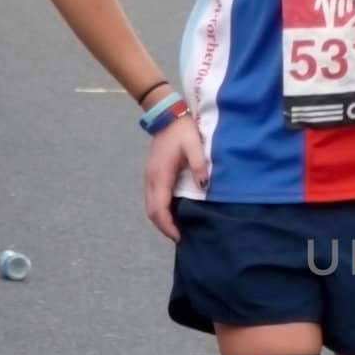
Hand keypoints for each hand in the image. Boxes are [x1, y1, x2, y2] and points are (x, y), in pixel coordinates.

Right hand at [144, 115, 208, 241]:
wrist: (168, 116)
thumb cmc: (182, 132)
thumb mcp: (195, 146)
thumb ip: (199, 166)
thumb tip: (204, 186)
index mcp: (160, 176)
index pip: (160, 208)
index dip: (168, 225)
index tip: (179, 237)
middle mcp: (151, 180)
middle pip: (152, 211)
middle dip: (164, 227)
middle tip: (180, 238)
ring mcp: (149, 177)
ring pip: (150, 206)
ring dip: (161, 220)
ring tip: (176, 229)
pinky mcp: (152, 175)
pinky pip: (153, 199)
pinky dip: (160, 210)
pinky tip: (172, 214)